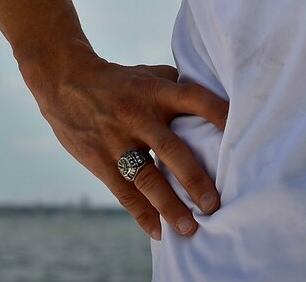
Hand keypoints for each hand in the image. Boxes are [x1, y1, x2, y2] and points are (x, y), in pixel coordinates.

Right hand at [27, 56, 229, 239]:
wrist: (64, 81)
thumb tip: (213, 99)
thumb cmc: (117, 81)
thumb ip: (175, 86)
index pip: (192, 98)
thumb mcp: (146, 74)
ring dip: (169, 206)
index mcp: (154, 91)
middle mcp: (137, 115)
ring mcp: (116, 139)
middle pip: (171, 148)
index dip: (217, 112)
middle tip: (214, 204)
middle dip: (194, 178)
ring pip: (146, 177)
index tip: (241, 131)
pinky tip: (159, 231)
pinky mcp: (99, 159)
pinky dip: (142, 214)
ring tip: (190, 229)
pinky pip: (124, 192)